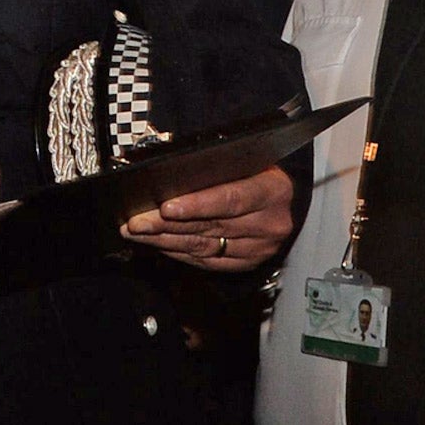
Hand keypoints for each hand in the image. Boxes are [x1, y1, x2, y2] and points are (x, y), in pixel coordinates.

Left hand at [121, 164, 294, 269]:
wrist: (288, 201)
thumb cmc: (261, 174)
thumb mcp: (248, 162)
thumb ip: (217, 169)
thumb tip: (169, 175)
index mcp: (272, 191)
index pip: (231, 199)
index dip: (197, 205)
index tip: (165, 208)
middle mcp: (269, 223)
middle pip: (211, 226)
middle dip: (166, 225)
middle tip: (135, 222)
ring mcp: (260, 248)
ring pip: (204, 246)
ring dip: (165, 240)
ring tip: (137, 233)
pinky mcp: (247, 263)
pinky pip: (207, 261)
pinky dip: (179, 252)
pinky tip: (158, 245)